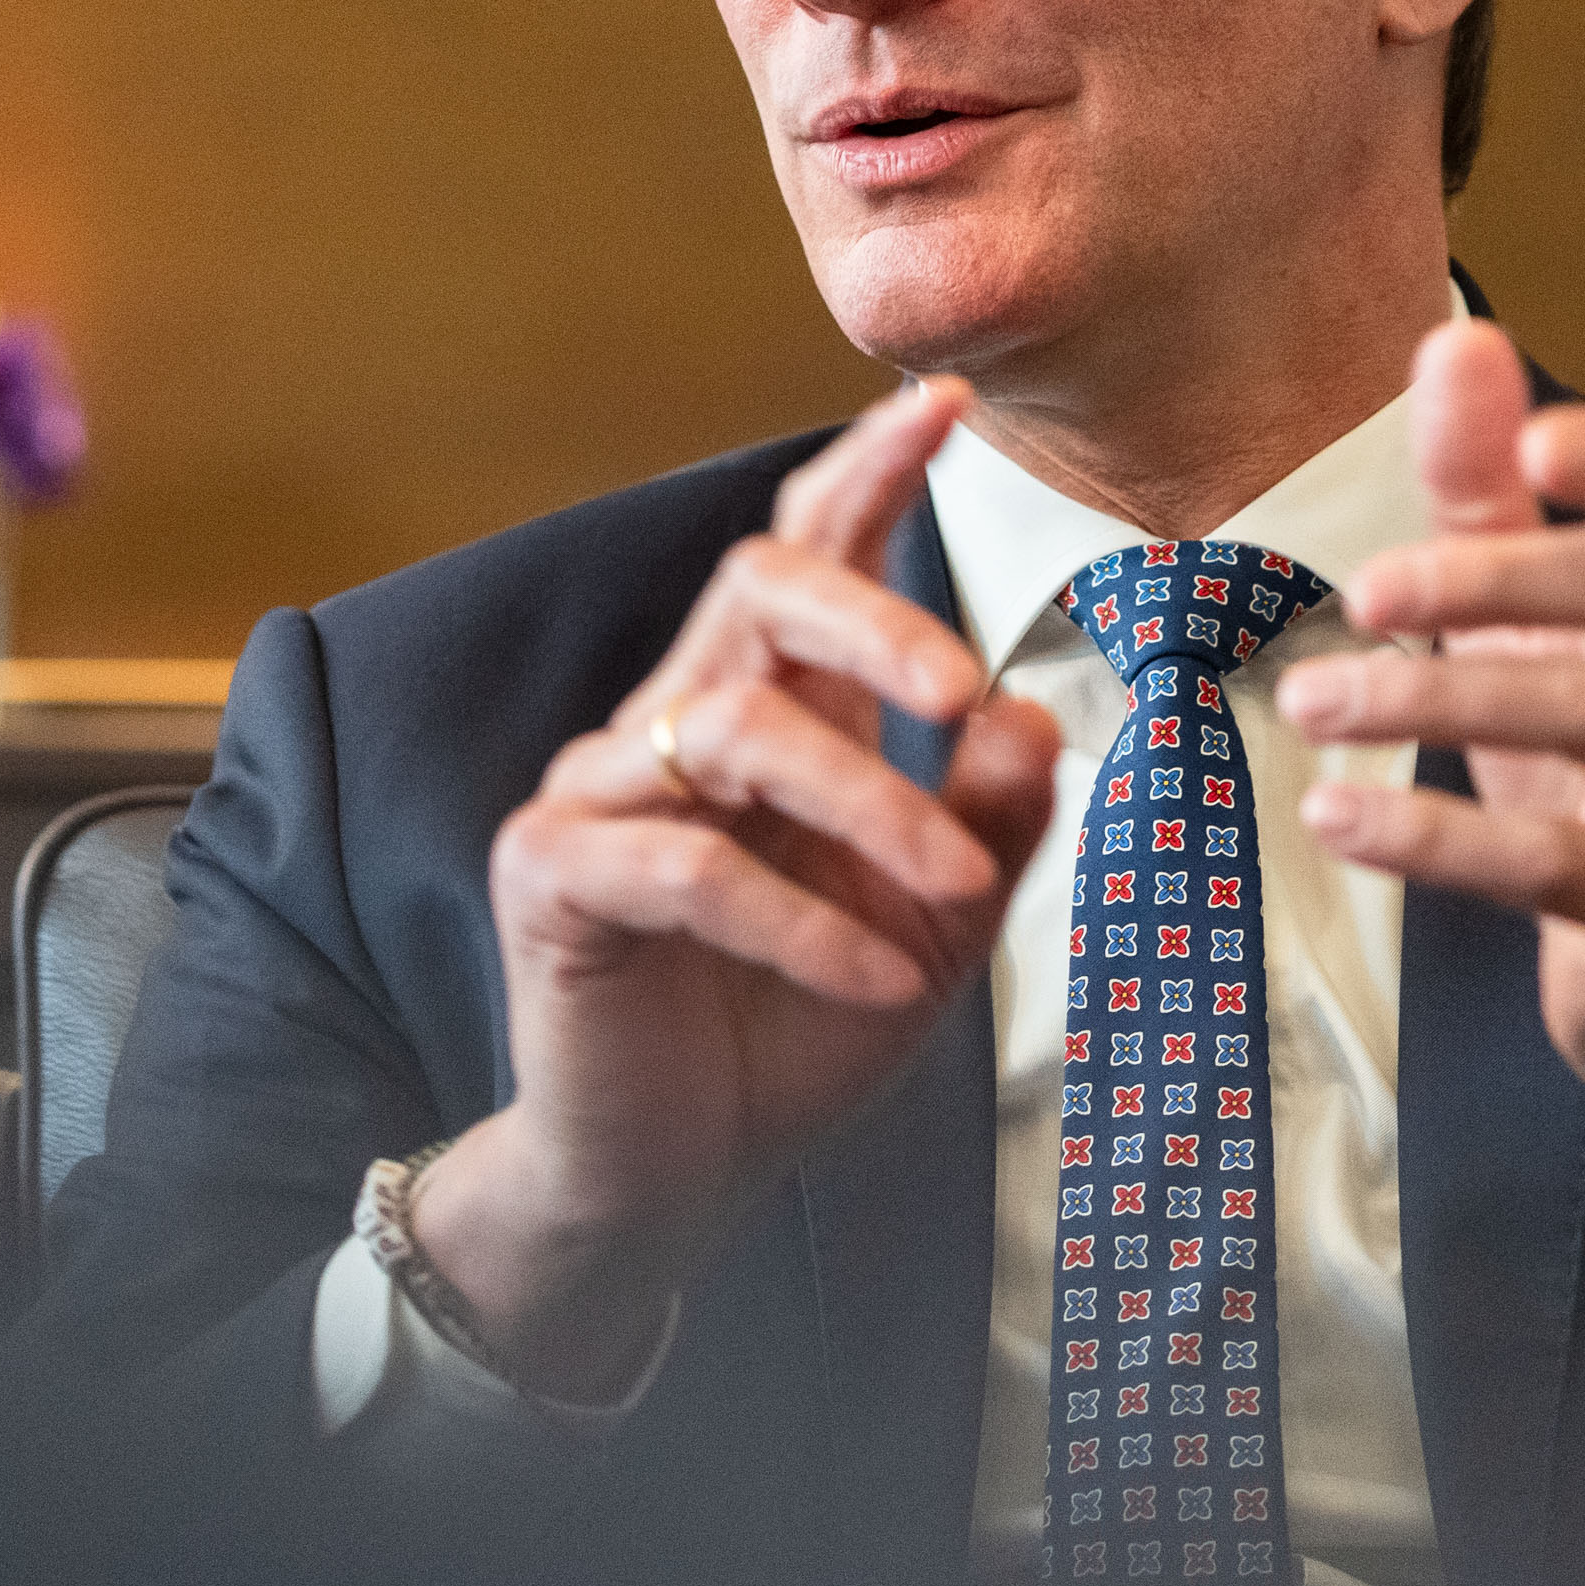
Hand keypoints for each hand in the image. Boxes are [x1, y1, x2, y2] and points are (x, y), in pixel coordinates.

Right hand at [414, 377, 1061, 1395]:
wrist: (677, 1178)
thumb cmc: (796, 1034)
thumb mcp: (932, 931)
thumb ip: (986, 824)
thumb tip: (1031, 712)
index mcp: (770, 714)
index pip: (810, 553)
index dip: (869, 474)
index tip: (947, 406)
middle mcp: (676, 725)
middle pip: (758, 586)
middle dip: (871, 614)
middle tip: (962, 681)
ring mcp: (604, 794)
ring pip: (738, 732)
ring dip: (870, 808)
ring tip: (954, 898)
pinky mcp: (553, 877)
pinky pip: (686, 864)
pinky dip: (798, 919)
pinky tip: (872, 977)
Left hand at [1278, 321, 1584, 1183]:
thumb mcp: (1533, 636)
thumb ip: (1487, 497)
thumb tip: (1459, 336)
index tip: (1531, 441)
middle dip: (1500, 575)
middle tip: (1364, 593)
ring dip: (1435, 703)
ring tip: (1311, 705)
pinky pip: (1558, 864)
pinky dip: (1436, 839)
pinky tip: (1337, 819)